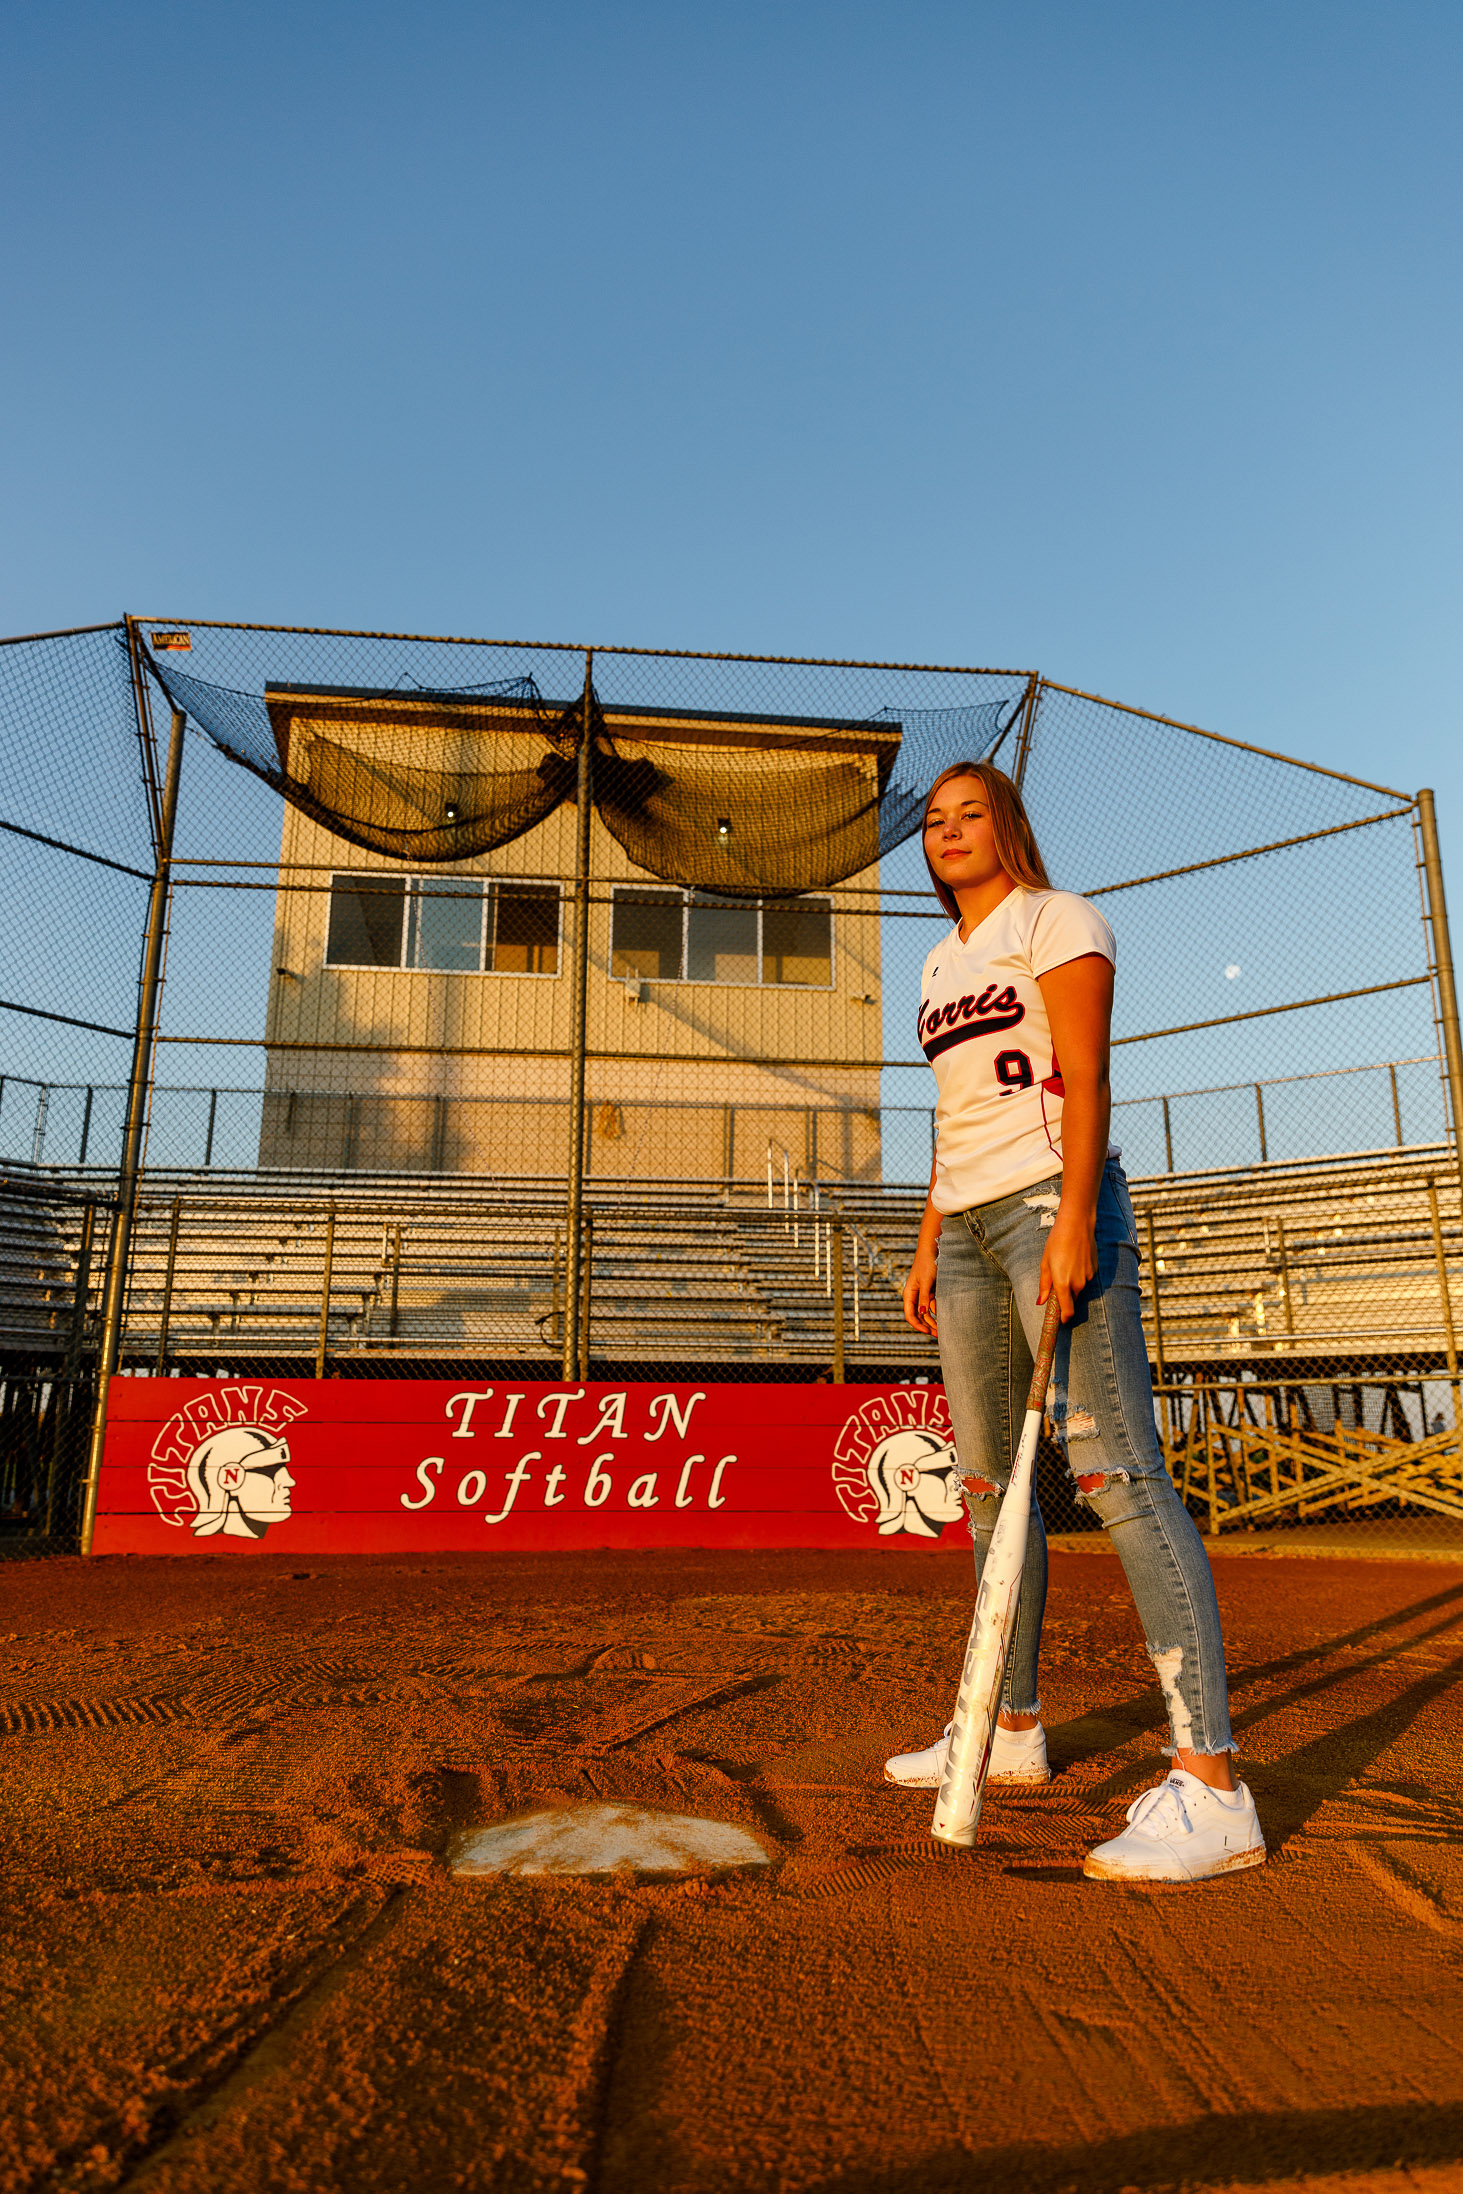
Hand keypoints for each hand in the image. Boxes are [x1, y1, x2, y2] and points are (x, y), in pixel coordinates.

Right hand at [903, 1242, 938, 1334]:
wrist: (932, 1250)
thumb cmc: (927, 1264)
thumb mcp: (926, 1282)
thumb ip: (924, 1298)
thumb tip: (923, 1314)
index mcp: (908, 1294)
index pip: (910, 1315)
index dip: (918, 1326)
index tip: (928, 1332)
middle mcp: (913, 1296)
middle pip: (918, 1316)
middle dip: (927, 1326)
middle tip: (939, 1335)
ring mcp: (921, 1294)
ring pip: (926, 1312)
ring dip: (933, 1321)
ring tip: (943, 1329)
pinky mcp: (929, 1291)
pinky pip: (932, 1305)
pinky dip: (937, 1312)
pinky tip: (946, 1317)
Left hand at [1038, 1206, 1096, 1322]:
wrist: (1077, 1225)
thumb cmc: (1056, 1243)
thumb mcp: (1045, 1263)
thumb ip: (1044, 1285)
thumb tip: (1041, 1302)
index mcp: (1063, 1284)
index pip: (1067, 1311)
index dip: (1064, 1318)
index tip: (1060, 1320)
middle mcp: (1078, 1284)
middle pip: (1072, 1299)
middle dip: (1065, 1296)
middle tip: (1056, 1282)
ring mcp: (1088, 1277)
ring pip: (1079, 1288)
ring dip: (1072, 1283)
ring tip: (1065, 1264)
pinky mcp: (1095, 1270)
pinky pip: (1085, 1278)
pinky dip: (1079, 1274)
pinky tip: (1075, 1259)